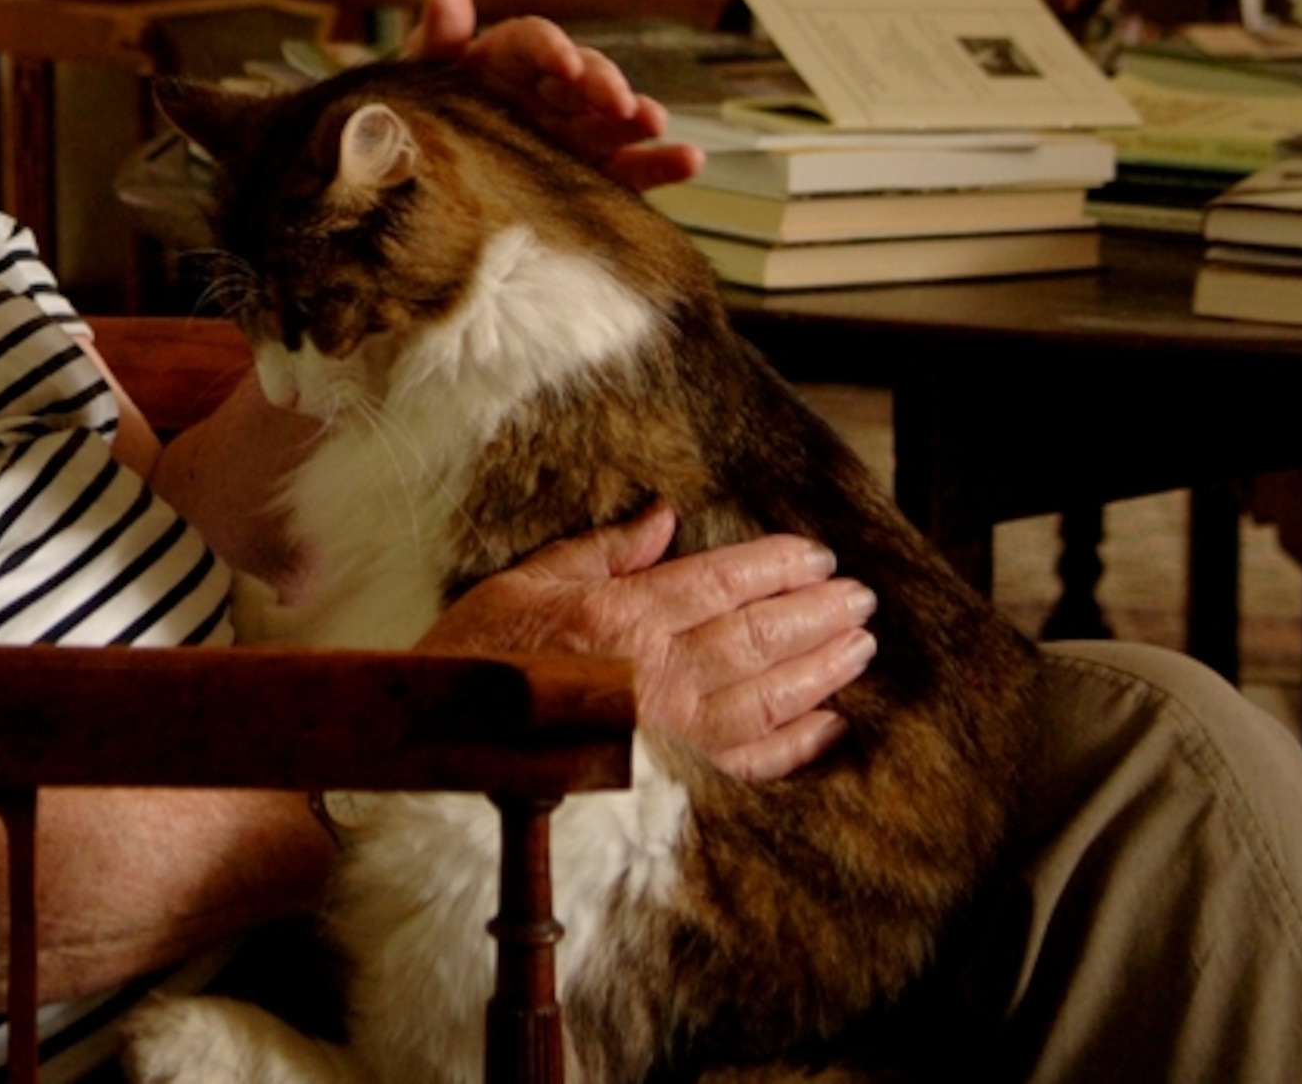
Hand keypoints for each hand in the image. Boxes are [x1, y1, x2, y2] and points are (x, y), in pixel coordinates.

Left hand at [401, 0, 701, 192]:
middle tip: (618, 101)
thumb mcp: (416, 78)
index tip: (563, 63)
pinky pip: (626, 171)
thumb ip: (436, 37)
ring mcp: (567, 133)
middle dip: (602, 83)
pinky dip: (659, 165)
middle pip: (581, 77)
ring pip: (609, 118)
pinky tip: (688, 159)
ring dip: (638, 116)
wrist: (408, 181)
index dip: (550, 48)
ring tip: (654, 122)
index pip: (531, 42)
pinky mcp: (586, 176)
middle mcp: (541, 92)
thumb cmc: (413, 119)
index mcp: (500, 59)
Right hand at [417, 504, 875, 781]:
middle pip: (756, 638)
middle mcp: (655, 677)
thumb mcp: (525, 583)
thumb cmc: (477, 657)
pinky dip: (794, 746)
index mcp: (620, 619)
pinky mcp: (669, 785)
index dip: (775, 566)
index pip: (719, 583)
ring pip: (767, 699)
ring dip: (820, 671)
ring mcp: (668, 736)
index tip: (816, 555)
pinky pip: (747, 765)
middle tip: (859, 597)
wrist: (442, 745)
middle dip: (815, 614)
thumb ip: (600, 552)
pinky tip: (828, 724)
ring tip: (858, 647)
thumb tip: (663, 517)